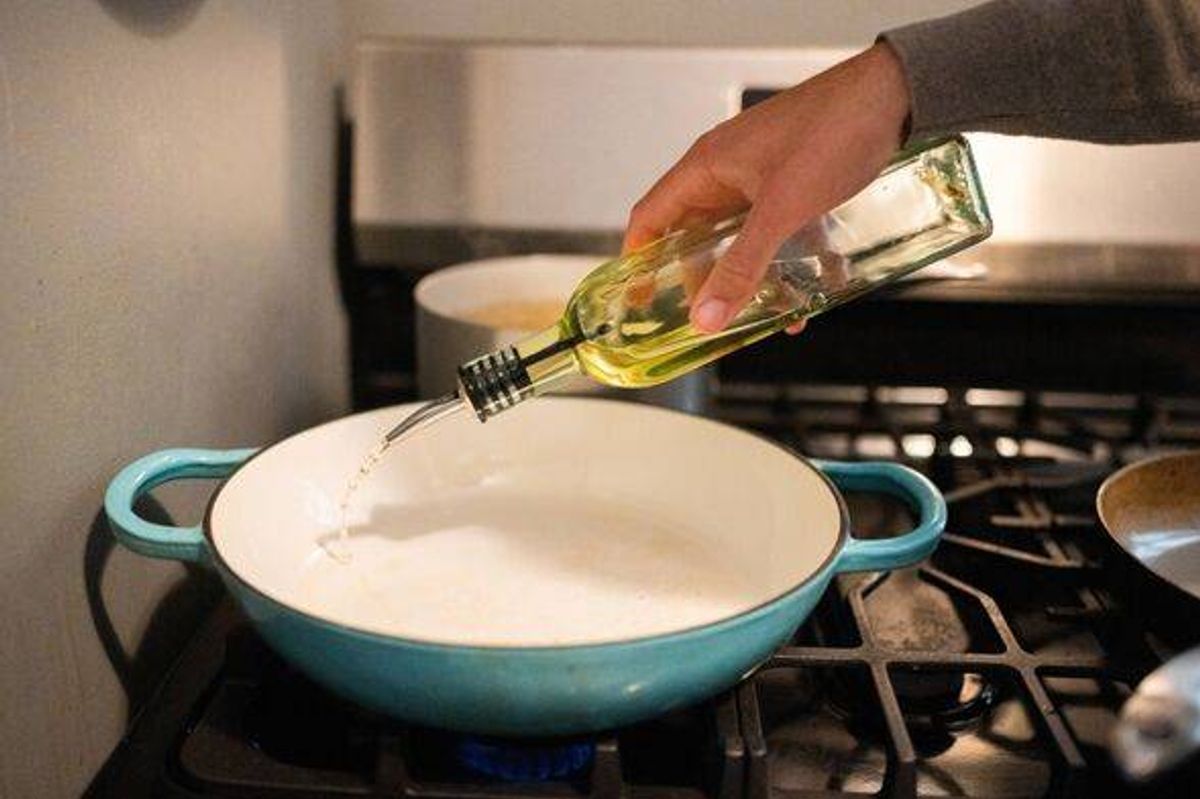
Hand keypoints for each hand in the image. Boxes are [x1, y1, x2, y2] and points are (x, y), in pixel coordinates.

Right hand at [622, 43, 910, 332]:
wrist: (894, 95)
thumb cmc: (833, 131)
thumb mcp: (781, 210)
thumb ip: (742, 266)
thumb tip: (706, 316)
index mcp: (706, 166)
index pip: (650, 217)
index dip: (638, 259)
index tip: (637, 298)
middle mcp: (726, 170)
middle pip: (694, 234)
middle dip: (703, 279)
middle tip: (709, 316)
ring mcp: (760, 176)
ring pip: (740, 237)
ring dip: (751, 276)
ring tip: (766, 313)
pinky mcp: (793, 183)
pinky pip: (777, 231)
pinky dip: (788, 261)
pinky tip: (811, 291)